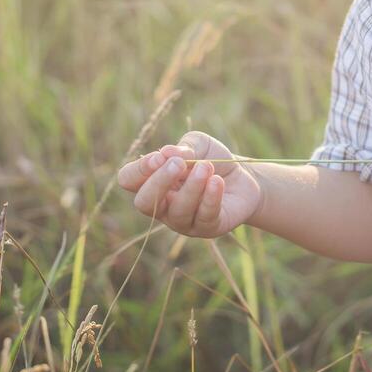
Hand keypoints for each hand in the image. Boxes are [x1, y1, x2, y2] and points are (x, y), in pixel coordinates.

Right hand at [116, 130, 261, 237]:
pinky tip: (217, 182)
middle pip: (145, 203)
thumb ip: (184, 147)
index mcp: (152, 181)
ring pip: (178, 211)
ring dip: (191, 187)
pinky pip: (204, 217)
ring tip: (206, 167)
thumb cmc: (211, 159)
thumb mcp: (199, 144)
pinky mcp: (208, 228)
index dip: (140, 169)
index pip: (129, 180)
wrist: (243, 175)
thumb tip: (167, 153)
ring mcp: (183, 221)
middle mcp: (163, 205)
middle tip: (178, 164)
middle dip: (159, 182)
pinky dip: (210, 198)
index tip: (160, 157)